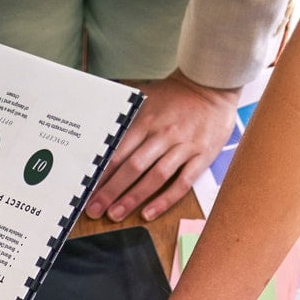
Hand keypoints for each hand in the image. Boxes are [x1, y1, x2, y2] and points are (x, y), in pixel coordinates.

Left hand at [85, 72, 240, 223]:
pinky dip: (165, 200)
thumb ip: (126, 115)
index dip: (102, 173)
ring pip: (155, 177)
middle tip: (94, 210)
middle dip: (111, 190)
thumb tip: (99, 127)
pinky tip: (148, 214)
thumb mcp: (148, 97)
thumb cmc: (176, 96)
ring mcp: (184, 146)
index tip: (87, 190)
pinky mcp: (202, 156)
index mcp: (148, 119)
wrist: (212, 84)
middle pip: (134, 166)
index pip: (120, 151)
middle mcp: (164, 134)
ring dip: (133, 198)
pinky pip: (182, 183)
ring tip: (115, 214)